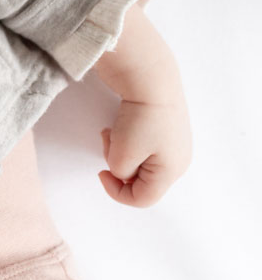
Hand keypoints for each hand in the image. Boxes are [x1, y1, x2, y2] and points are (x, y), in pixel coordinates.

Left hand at [90, 3, 191, 206]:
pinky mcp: (166, 128)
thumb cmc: (139, 119)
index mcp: (171, 172)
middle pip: (141, 179)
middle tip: (110, 142)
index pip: (143, 199)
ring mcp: (174, 143)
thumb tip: (123, 171)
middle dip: (119, 165)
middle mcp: (179, 160)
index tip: (100, 172)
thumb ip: (120, 173)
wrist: (150, 79)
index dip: (117, 192)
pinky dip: (127, 138)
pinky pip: (142, 145)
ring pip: (139, 161)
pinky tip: (122, 123)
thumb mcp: (122, 154)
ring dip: (120, 149)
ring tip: (114, 130)